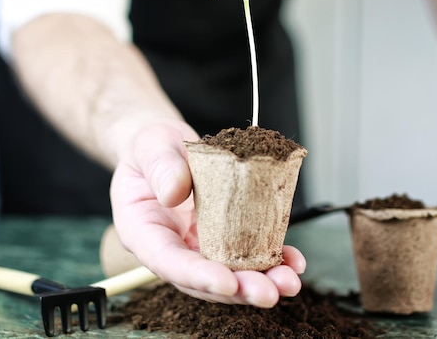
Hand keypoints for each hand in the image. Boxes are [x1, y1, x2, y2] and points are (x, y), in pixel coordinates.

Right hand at [109, 119, 305, 306]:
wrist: (165, 146)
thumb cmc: (151, 147)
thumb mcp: (150, 145)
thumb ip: (160, 166)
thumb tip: (174, 193)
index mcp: (143, 231)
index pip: (168, 262)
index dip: (197, 276)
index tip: (226, 282)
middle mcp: (172, 247)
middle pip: (203, 280)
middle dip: (238, 289)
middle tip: (269, 292)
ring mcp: (199, 244)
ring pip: (229, 273)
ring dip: (260, 281)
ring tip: (289, 282)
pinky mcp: (223, 237)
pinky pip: (247, 253)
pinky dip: (272, 259)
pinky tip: (293, 261)